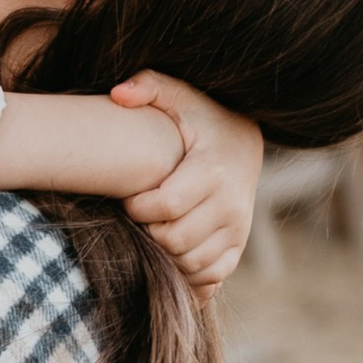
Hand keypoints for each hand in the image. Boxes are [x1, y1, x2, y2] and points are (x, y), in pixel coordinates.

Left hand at [110, 75, 263, 292]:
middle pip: (174, 240)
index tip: (131, 196)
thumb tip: (117, 95)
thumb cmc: (201, 118)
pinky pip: (211, 276)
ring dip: (164, 253)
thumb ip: (149, 86)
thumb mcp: (179, 95)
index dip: (138, 206)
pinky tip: (172, 250)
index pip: (166, 207)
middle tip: (141, 214)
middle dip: (148, 230)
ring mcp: (239, 228)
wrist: (244, 141)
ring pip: (189, 262)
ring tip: (154, 227)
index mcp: (214, 170)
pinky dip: (187, 271)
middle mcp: (232, 204)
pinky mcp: (239, 245)